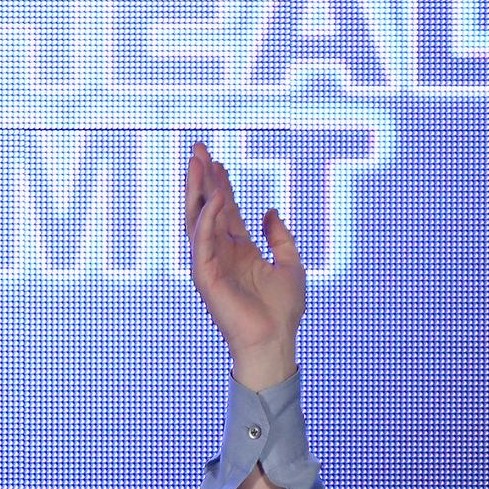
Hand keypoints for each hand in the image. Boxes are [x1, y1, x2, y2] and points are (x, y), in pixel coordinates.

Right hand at [183, 143, 303, 390]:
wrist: (276, 341)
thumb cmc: (283, 311)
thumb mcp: (291, 264)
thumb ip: (281, 237)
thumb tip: (270, 212)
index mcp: (240, 251)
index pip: (226, 211)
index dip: (222, 184)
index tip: (218, 160)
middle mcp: (221, 254)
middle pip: (207, 208)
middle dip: (202, 178)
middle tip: (198, 148)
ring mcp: (210, 264)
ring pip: (198, 219)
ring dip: (197, 190)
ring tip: (197, 161)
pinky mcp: (205, 277)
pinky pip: (202, 242)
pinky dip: (207, 219)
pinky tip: (214, 197)